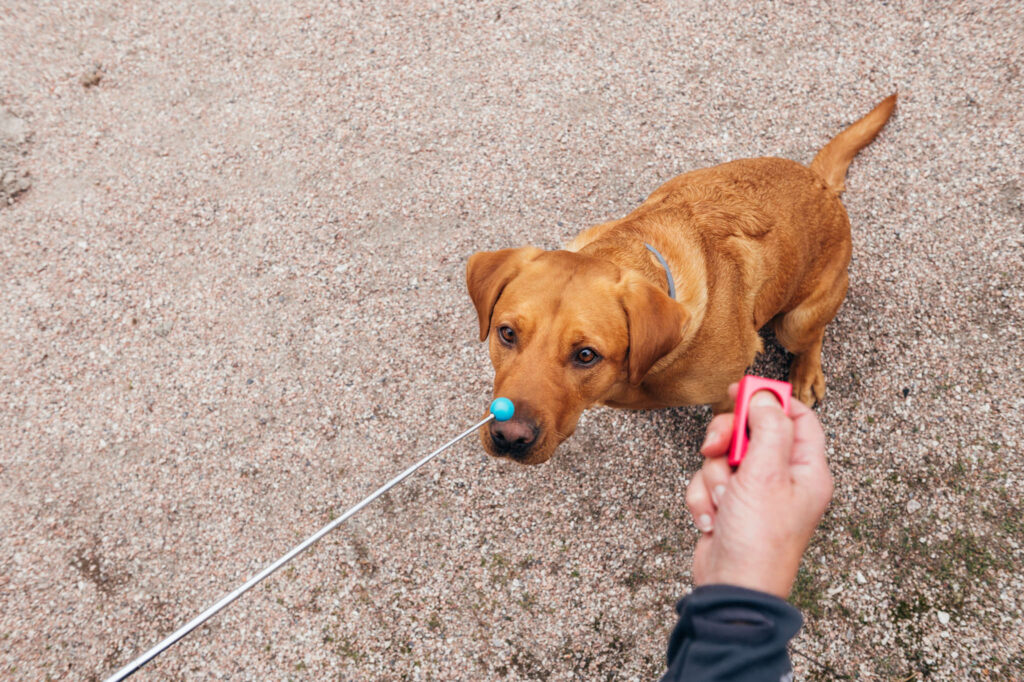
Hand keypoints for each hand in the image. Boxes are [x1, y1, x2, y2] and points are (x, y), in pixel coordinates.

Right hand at [685, 384, 833, 598]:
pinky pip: (708, 481)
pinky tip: (711, 519)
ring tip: (722, 501)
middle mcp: (783, 478)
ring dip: (712, 476)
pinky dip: (703, 497)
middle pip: (752, 431)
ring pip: (723, 456)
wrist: (732, 588)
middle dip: (727, 439)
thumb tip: (765, 397)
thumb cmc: (758, 540)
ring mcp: (754, 492)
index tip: (741, 391)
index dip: (770, 400)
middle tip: (716, 446)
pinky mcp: (729, 504)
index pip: (797, 417)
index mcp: (807, 470)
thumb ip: (768, 428)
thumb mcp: (766, 474)